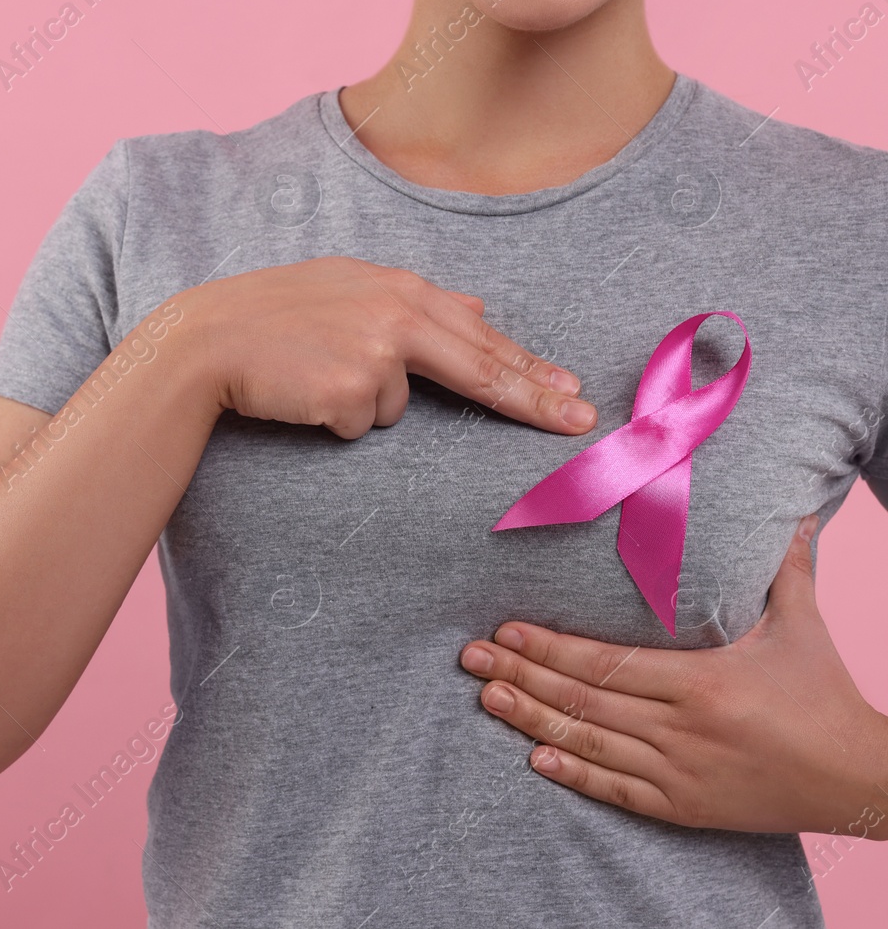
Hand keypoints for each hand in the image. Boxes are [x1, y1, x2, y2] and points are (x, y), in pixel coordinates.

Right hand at [176, 255, 596, 439]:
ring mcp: (375, 353)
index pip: (478, 334)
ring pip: (398, 408)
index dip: (528, 366)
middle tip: (580, 422)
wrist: (205, 339)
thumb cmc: (268, 315)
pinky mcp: (349, 391)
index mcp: (397, 287)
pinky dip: (332, 419)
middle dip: (535, 398)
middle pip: (482, 367)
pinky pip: (359, 425)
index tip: (569, 391)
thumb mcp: (342, 288)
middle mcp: (396, 314)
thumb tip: (476, 308)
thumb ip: (410, 301)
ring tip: (312, 375)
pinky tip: (300, 392)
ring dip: (362, 403)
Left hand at [459, 515, 887, 837]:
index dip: (551, 646)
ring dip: (532, 720)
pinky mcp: (686, 808)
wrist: (862, 781)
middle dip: (522, 674)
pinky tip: (537, 759)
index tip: (507, 628)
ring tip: (487, 696)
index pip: (607, 662)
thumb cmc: (827, 697)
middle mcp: (684, 728)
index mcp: (703, 681)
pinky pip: (619, 792)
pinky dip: (575, 776)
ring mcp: (681, 772)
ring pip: (591, 743)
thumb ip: (785, 569)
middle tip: (471, 657)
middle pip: (585, 699)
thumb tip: (793, 512)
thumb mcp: (801, 627)